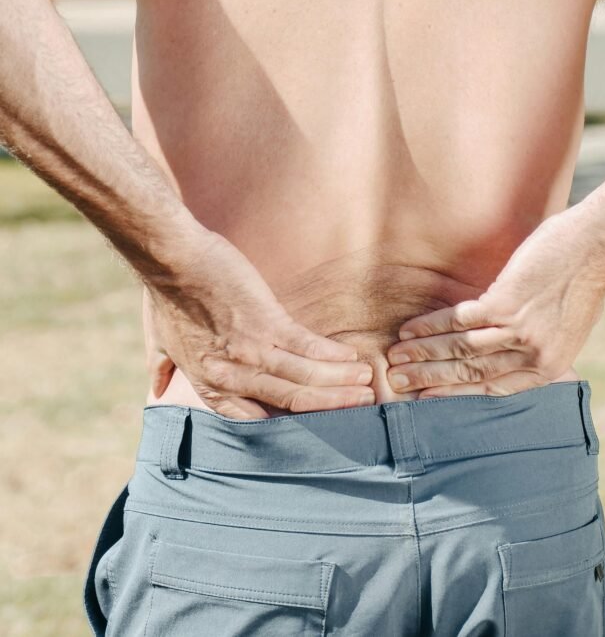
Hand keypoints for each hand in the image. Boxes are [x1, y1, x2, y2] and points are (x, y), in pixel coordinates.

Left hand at [143, 228, 373, 418]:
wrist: (173, 260)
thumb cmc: (165, 296)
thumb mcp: (159, 340)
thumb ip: (162, 367)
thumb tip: (156, 387)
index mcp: (211, 386)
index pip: (257, 420)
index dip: (291, 426)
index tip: (316, 427)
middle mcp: (235, 376)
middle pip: (292, 403)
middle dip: (329, 408)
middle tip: (359, 408)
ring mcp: (253, 351)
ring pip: (305, 379)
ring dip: (340, 384)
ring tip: (366, 385)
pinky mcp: (267, 322)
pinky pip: (307, 347)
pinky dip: (332, 356)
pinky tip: (351, 358)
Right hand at [385, 208, 604, 397]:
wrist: (594, 246)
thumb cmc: (582, 279)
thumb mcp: (567, 326)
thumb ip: (538, 344)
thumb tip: (509, 349)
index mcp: (549, 367)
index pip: (493, 389)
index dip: (455, 394)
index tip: (426, 397)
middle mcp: (533, 356)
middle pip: (470, 373)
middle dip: (430, 379)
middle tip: (398, 383)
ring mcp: (519, 331)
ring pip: (461, 349)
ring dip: (423, 355)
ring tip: (396, 358)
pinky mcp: (507, 305)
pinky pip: (460, 319)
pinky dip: (432, 325)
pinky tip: (412, 329)